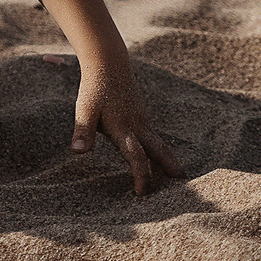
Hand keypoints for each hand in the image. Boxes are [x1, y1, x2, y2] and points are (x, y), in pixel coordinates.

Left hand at [72, 62, 184, 193]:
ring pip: (161, 146)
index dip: (141, 178)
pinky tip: (160, 160)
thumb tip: (78, 152)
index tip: (141, 194)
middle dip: (171, 171)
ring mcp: (144, 123)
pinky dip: (161, 152)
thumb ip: (82, 132)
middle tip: (183, 190)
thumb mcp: (85, 110)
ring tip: (177, 180)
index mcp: (124, 130)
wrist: (108, 65)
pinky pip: (156, 139)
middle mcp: (139, 128)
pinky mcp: (143, 119)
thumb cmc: (95, 90)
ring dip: (169, 162)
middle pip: (161, 153)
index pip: (137, 159)